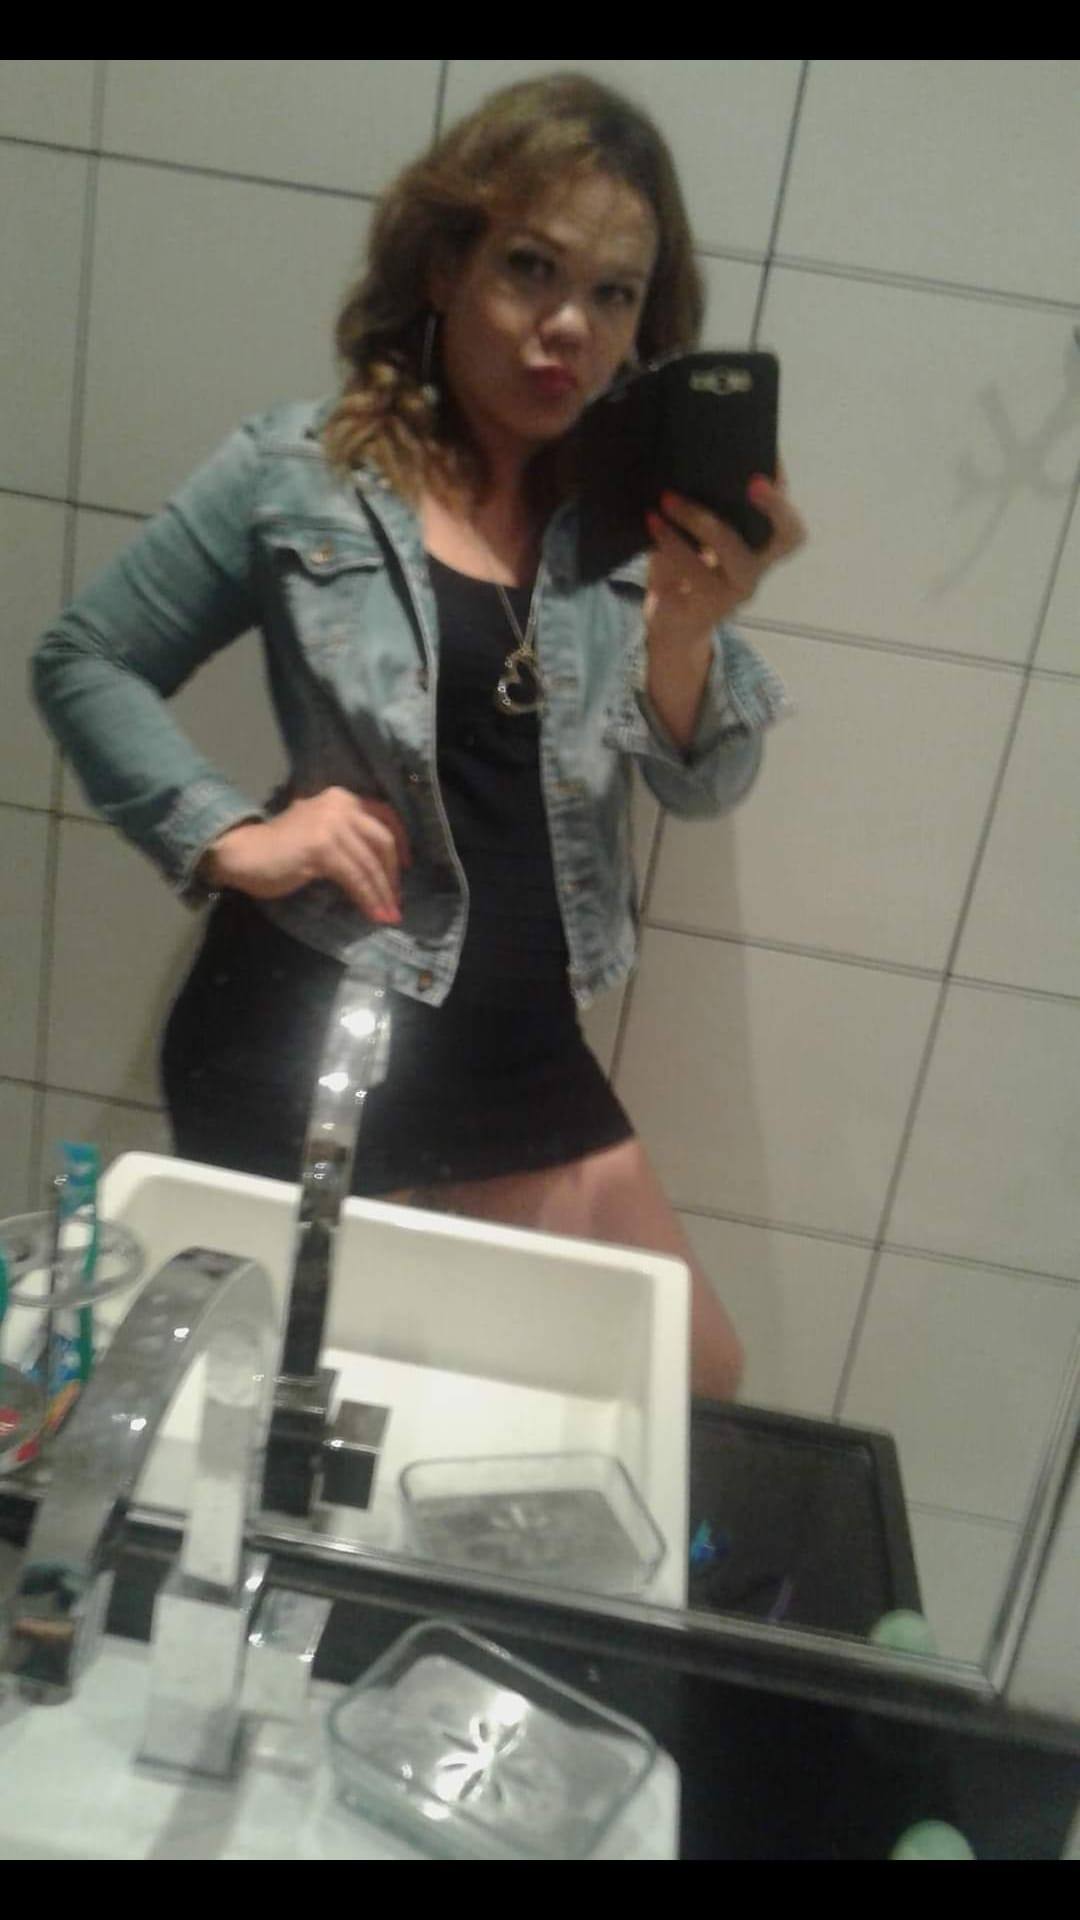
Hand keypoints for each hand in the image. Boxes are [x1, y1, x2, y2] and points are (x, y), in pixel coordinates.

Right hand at [203, 788, 411, 924]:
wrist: (242, 852)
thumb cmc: (279, 848)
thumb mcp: (320, 830)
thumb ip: (346, 836)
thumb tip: (379, 865)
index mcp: (342, 798)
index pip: (385, 816)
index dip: (402, 843)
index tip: (407, 866)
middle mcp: (340, 805)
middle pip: (383, 842)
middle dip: (393, 875)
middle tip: (396, 901)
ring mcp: (331, 826)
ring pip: (369, 864)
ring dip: (382, 894)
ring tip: (389, 915)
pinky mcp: (322, 849)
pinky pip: (354, 878)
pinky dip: (367, 898)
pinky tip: (373, 914)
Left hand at [644, 464, 806, 644]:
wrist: (670, 622)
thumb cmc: (689, 566)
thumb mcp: (700, 533)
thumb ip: (712, 503)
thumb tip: (702, 449)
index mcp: (761, 551)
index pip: (793, 530)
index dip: (784, 501)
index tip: (761, 475)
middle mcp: (755, 573)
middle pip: (785, 539)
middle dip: (770, 505)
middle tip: (745, 480)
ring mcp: (734, 595)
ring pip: (729, 551)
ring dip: (696, 519)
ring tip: (666, 500)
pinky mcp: (704, 611)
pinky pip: (691, 573)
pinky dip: (669, 544)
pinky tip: (652, 524)